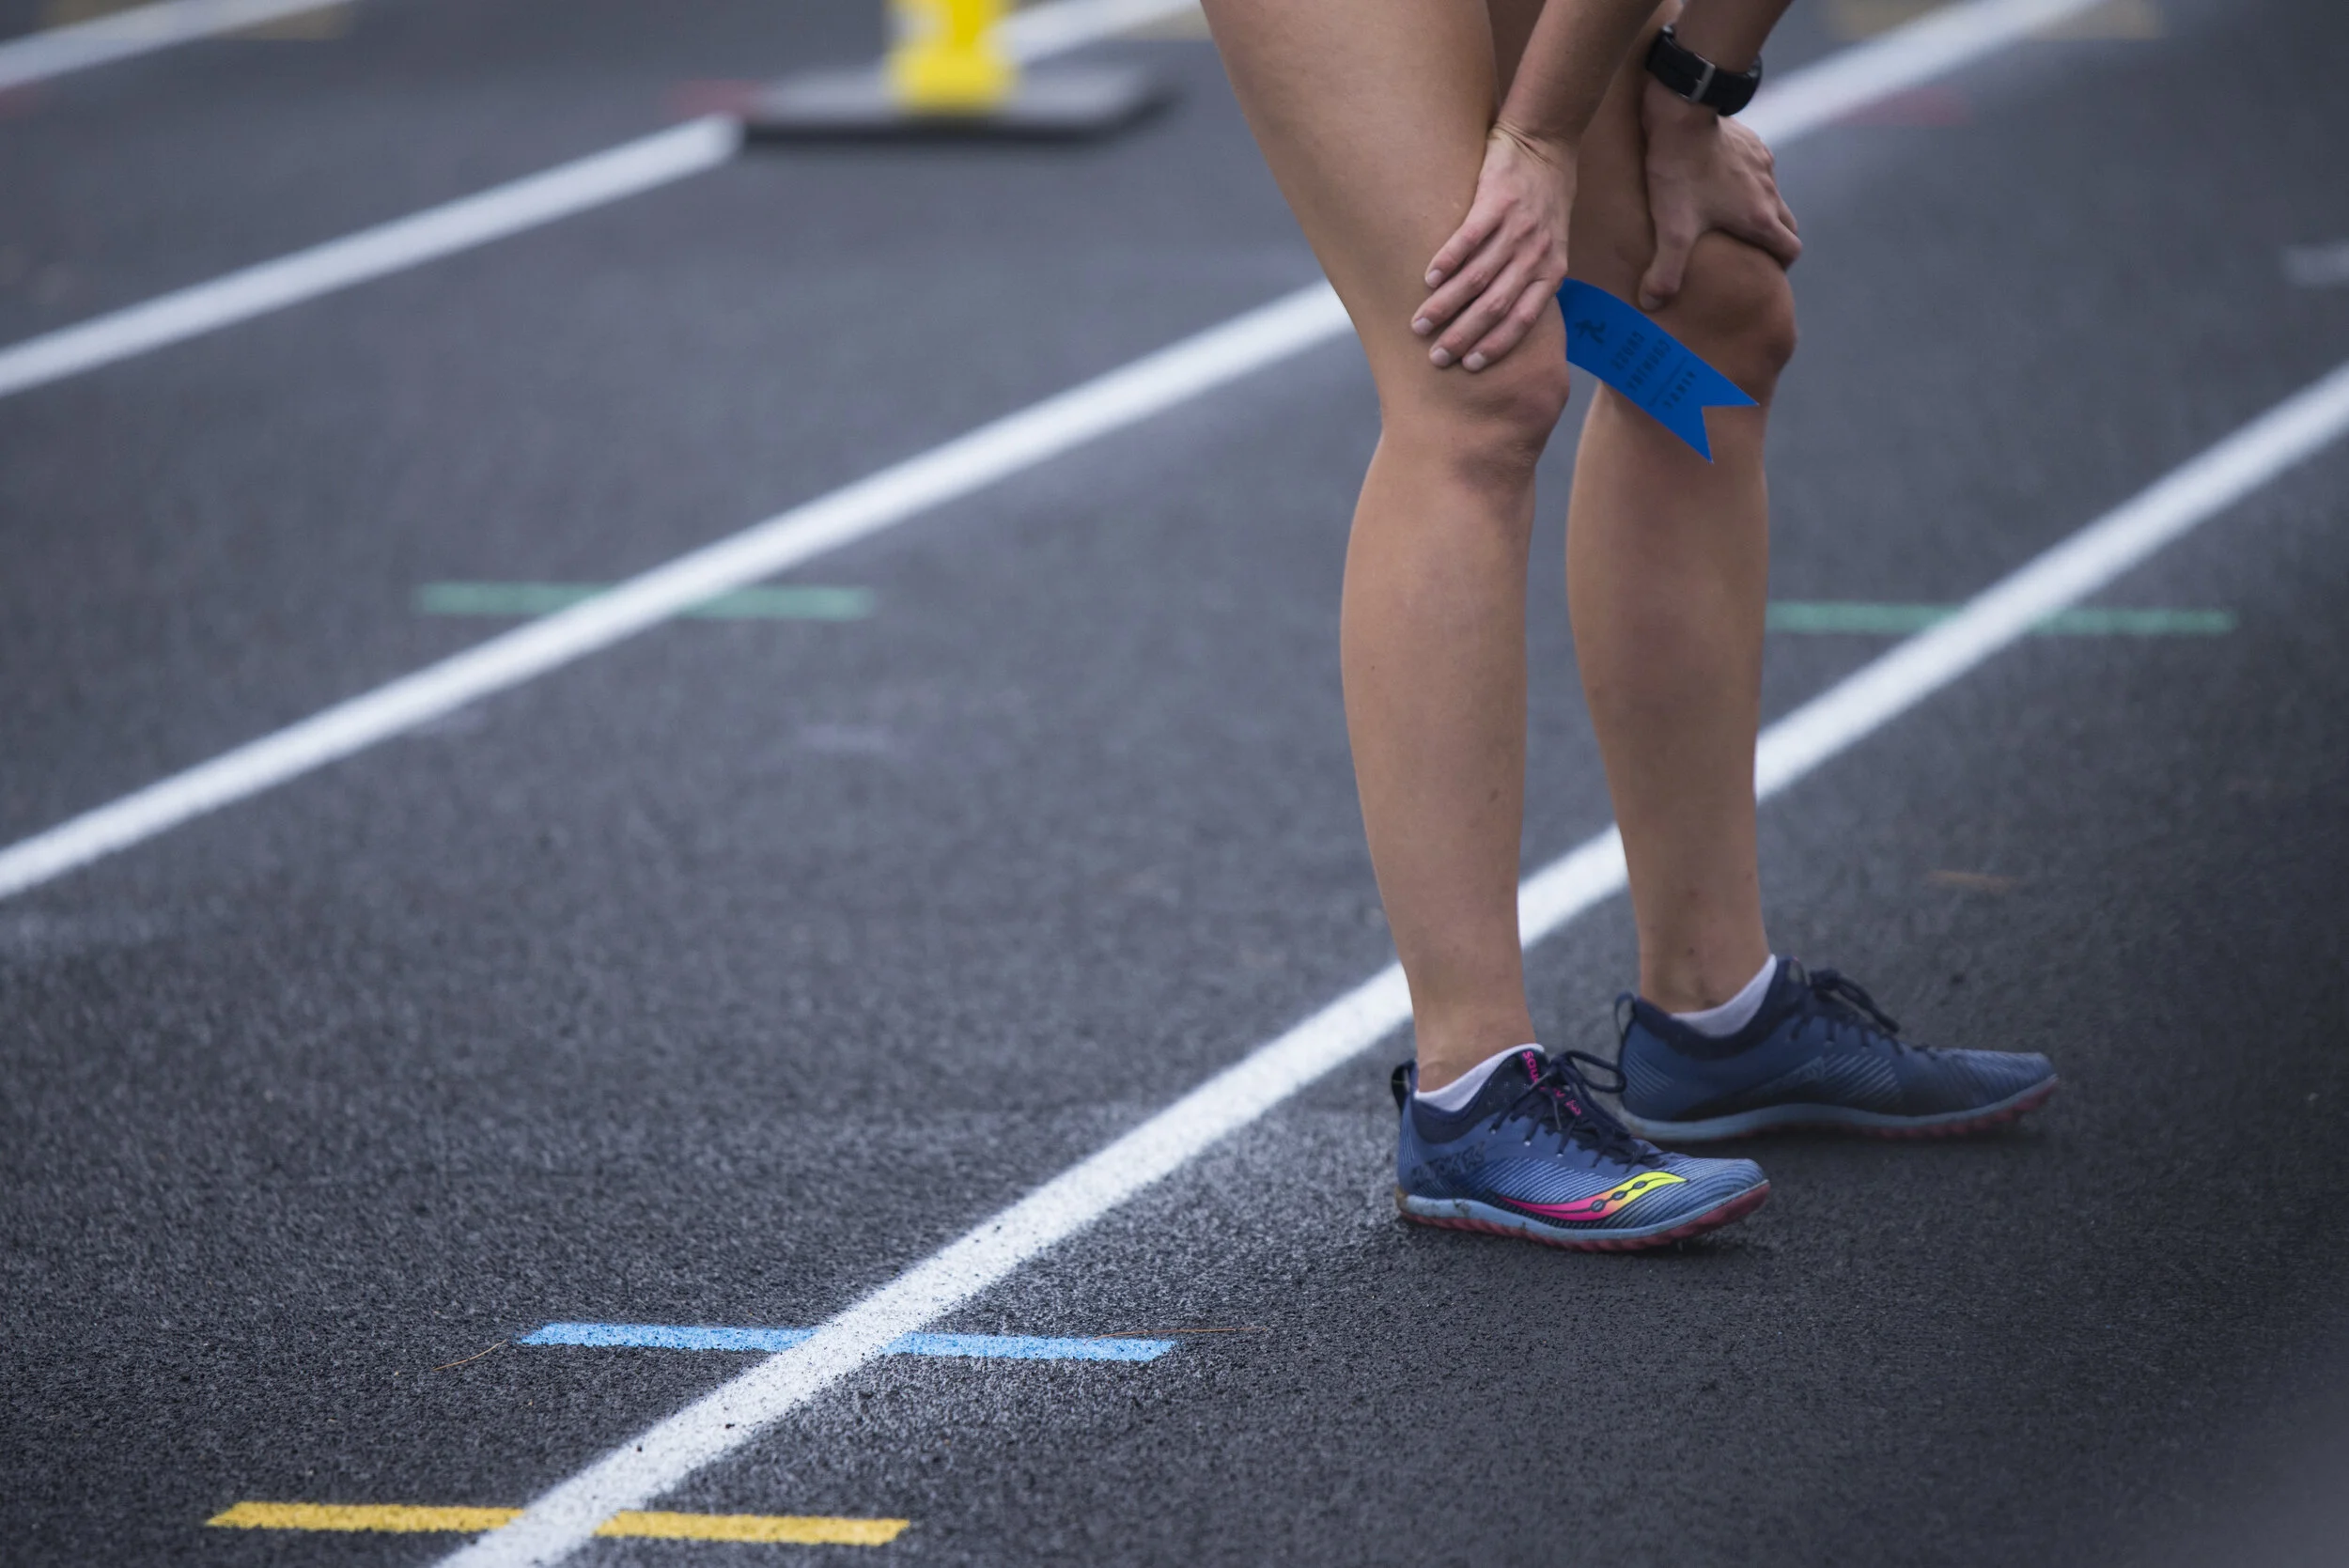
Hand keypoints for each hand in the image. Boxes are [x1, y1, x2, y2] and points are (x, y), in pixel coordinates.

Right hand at [1413, 123, 1577, 372]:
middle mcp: (1536, 253)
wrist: (1545, 142)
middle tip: (1437, 357)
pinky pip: (1470, 238)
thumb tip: (1504, 316)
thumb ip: (1532, 276)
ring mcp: (1517, 227)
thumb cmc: (1545, 197)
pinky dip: (1448, 261)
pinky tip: (1428, 278)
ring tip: (1420, 325)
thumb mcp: (1552, 243)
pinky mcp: (1497, 200)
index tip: (1469, 365)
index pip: (1523, 319)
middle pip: (1496, 305)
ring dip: (1446, 305)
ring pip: (1479, 277)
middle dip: (1464, 335)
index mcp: (1551, 270)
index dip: (1496, 345)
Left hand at [1636, 80, 1800, 311]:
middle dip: (1774, 240)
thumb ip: (1665, 270)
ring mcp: (1764, 163)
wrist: (1684, 114)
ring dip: (1759, 210)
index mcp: (1759, 217)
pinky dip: (1747, 182)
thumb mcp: (1671, 228)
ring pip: (1772, 195)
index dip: (1780, 265)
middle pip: (1786, 223)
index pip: (1790, 249)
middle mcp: (1770, 190)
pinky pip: (1757, 169)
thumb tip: (1653, 304)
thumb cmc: (1679, 174)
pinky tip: (1718, 182)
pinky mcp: (1752, 142)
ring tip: (1730, 219)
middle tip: (1749, 251)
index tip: (1764, 273)